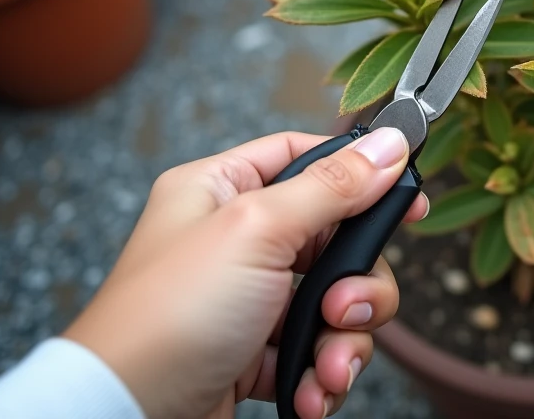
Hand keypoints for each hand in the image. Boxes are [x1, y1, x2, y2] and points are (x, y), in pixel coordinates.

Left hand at [64, 127, 426, 418]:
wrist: (125, 418)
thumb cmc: (169, 316)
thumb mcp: (258, 231)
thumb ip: (332, 187)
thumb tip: (390, 143)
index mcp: (223, 190)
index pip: (307, 158)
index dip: (361, 175)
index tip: (408, 199)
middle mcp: (237, 241)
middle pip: (337, 239)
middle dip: (358, 283)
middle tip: (344, 306)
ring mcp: (249, 300)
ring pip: (337, 301)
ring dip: (346, 338)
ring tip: (327, 367)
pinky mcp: (257, 354)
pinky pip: (317, 351)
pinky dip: (323, 374)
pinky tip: (310, 392)